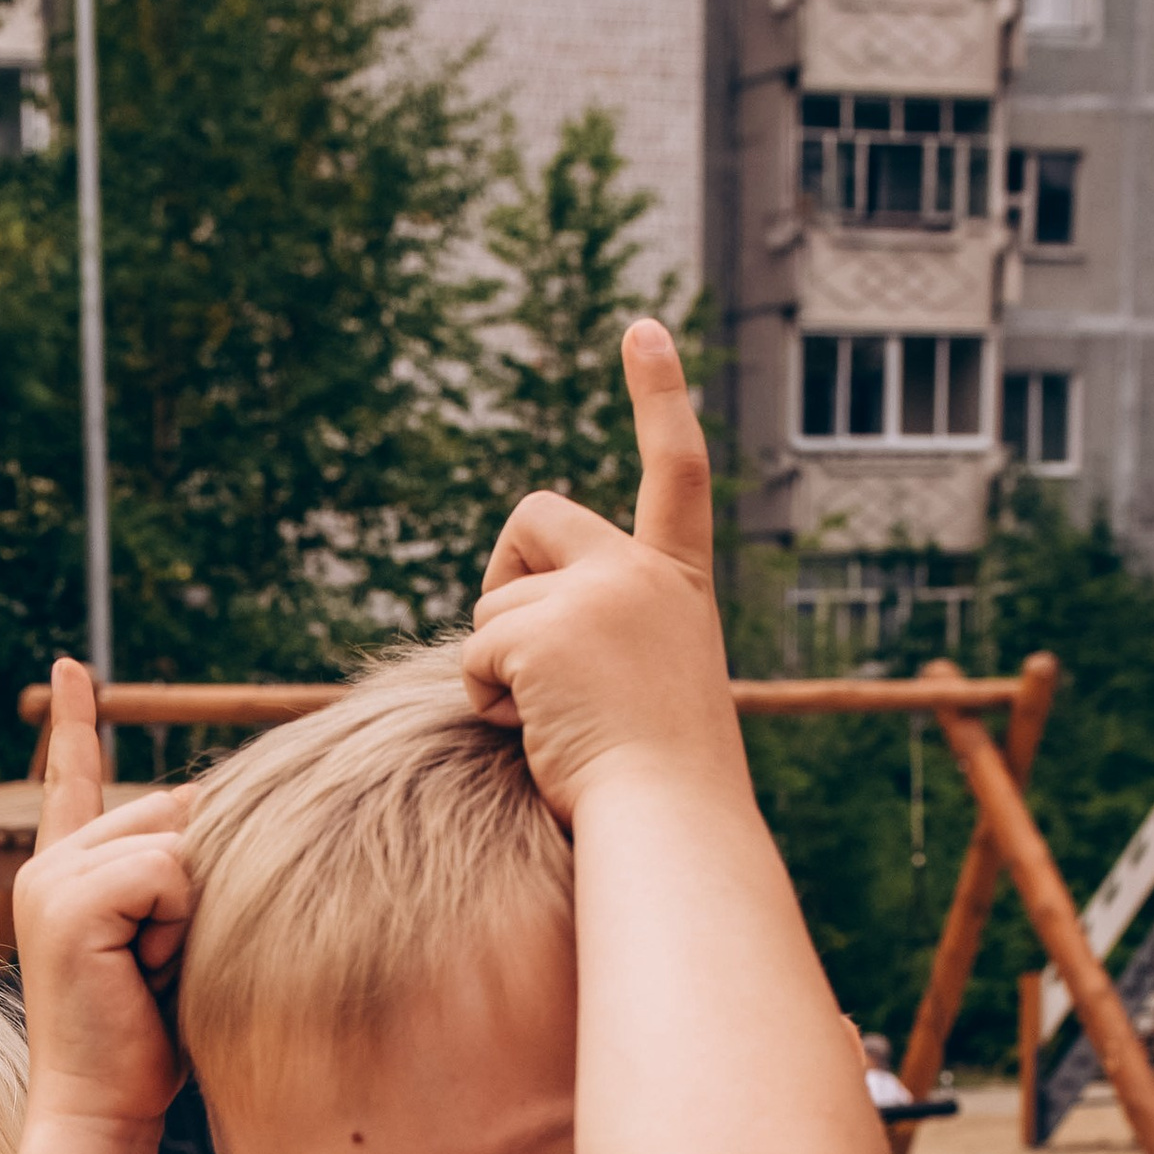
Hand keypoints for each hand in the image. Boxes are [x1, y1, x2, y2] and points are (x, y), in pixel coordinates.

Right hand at [14, 663, 193, 1132]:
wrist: (102, 1112)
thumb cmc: (150, 1047)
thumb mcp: (174, 946)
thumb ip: (184, 880)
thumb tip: (220, 811)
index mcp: (66, 875)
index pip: (72, 782)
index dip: (74, 725)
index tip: (68, 669)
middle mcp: (49, 865)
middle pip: (174, 811)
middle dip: (200, 883)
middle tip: (160, 968)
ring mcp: (52, 878)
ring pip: (178, 842)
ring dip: (194, 911)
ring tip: (152, 974)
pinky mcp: (68, 898)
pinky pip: (169, 872)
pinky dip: (181, 925)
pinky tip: (145, 972)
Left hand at [458, 323, 742, 823]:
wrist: (671, 823)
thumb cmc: (656, 786)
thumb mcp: (648, 689)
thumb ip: (602, 639)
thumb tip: (512, 646)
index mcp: (679, 584)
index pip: (676, 473)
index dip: (659, 397)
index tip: (642, 330)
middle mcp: (643, 572)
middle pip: (533, 516)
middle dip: (505, 574)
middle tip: (521, 658)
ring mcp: (599, 594)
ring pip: (493, 606)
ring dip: (497, 666)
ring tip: (555, 721)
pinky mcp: (547, 630)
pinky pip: (475, 654)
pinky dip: (485, 700)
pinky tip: (536, 732)